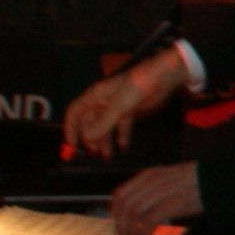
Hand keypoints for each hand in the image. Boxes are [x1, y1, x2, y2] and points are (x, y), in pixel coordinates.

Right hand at [64, 54, 180, 158]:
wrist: (164, 77)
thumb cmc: (139, 84)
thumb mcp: (120, 105)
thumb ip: (104, 122)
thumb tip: (88, 137)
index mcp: (95, 96)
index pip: (75, 112)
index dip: (71, 128)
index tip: (71, 144)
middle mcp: (103, 102)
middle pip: (90, 123)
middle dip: (90, 139)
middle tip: (94, 154)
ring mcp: (116, 108)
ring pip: (106, 128)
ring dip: (105, 142)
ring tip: (107, 157)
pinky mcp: (130, 112)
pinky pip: (122, 128)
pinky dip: (121, 138)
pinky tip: (123, 148)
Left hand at [110, 162, 201, 234]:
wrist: (219, 178)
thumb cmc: (197, 182)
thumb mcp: (169, 180)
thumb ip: (153, 190)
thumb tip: (139, 212)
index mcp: (149, 175)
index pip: (120, 194)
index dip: (115, 213)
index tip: (118, 226)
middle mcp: (152, 182)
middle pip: (125, 206)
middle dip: (120, 226)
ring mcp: (162, 192)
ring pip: (134, 214)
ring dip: (130, 233)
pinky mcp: (173, 203)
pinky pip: (149, 222)